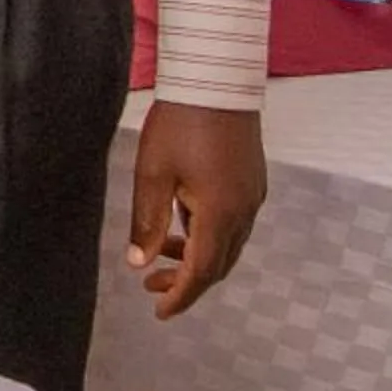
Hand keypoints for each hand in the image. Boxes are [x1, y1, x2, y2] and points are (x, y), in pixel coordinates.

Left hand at [125, 101, 265, 318]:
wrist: (216, 78)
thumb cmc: (180, 122)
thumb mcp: (153, 174)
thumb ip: (147, 221)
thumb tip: (139, 263)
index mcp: (220, 214)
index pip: (202, 272)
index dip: (181, 296)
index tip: (160, 312)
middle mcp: (244, 211)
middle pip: (219, 264)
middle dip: (187, 281)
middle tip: (151, 286)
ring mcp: (253, 195)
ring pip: (228, 244)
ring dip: (198, 256)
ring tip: (163, 253)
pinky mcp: (253, 180)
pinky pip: (234, 222)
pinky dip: (210, 234)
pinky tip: (185, 222)